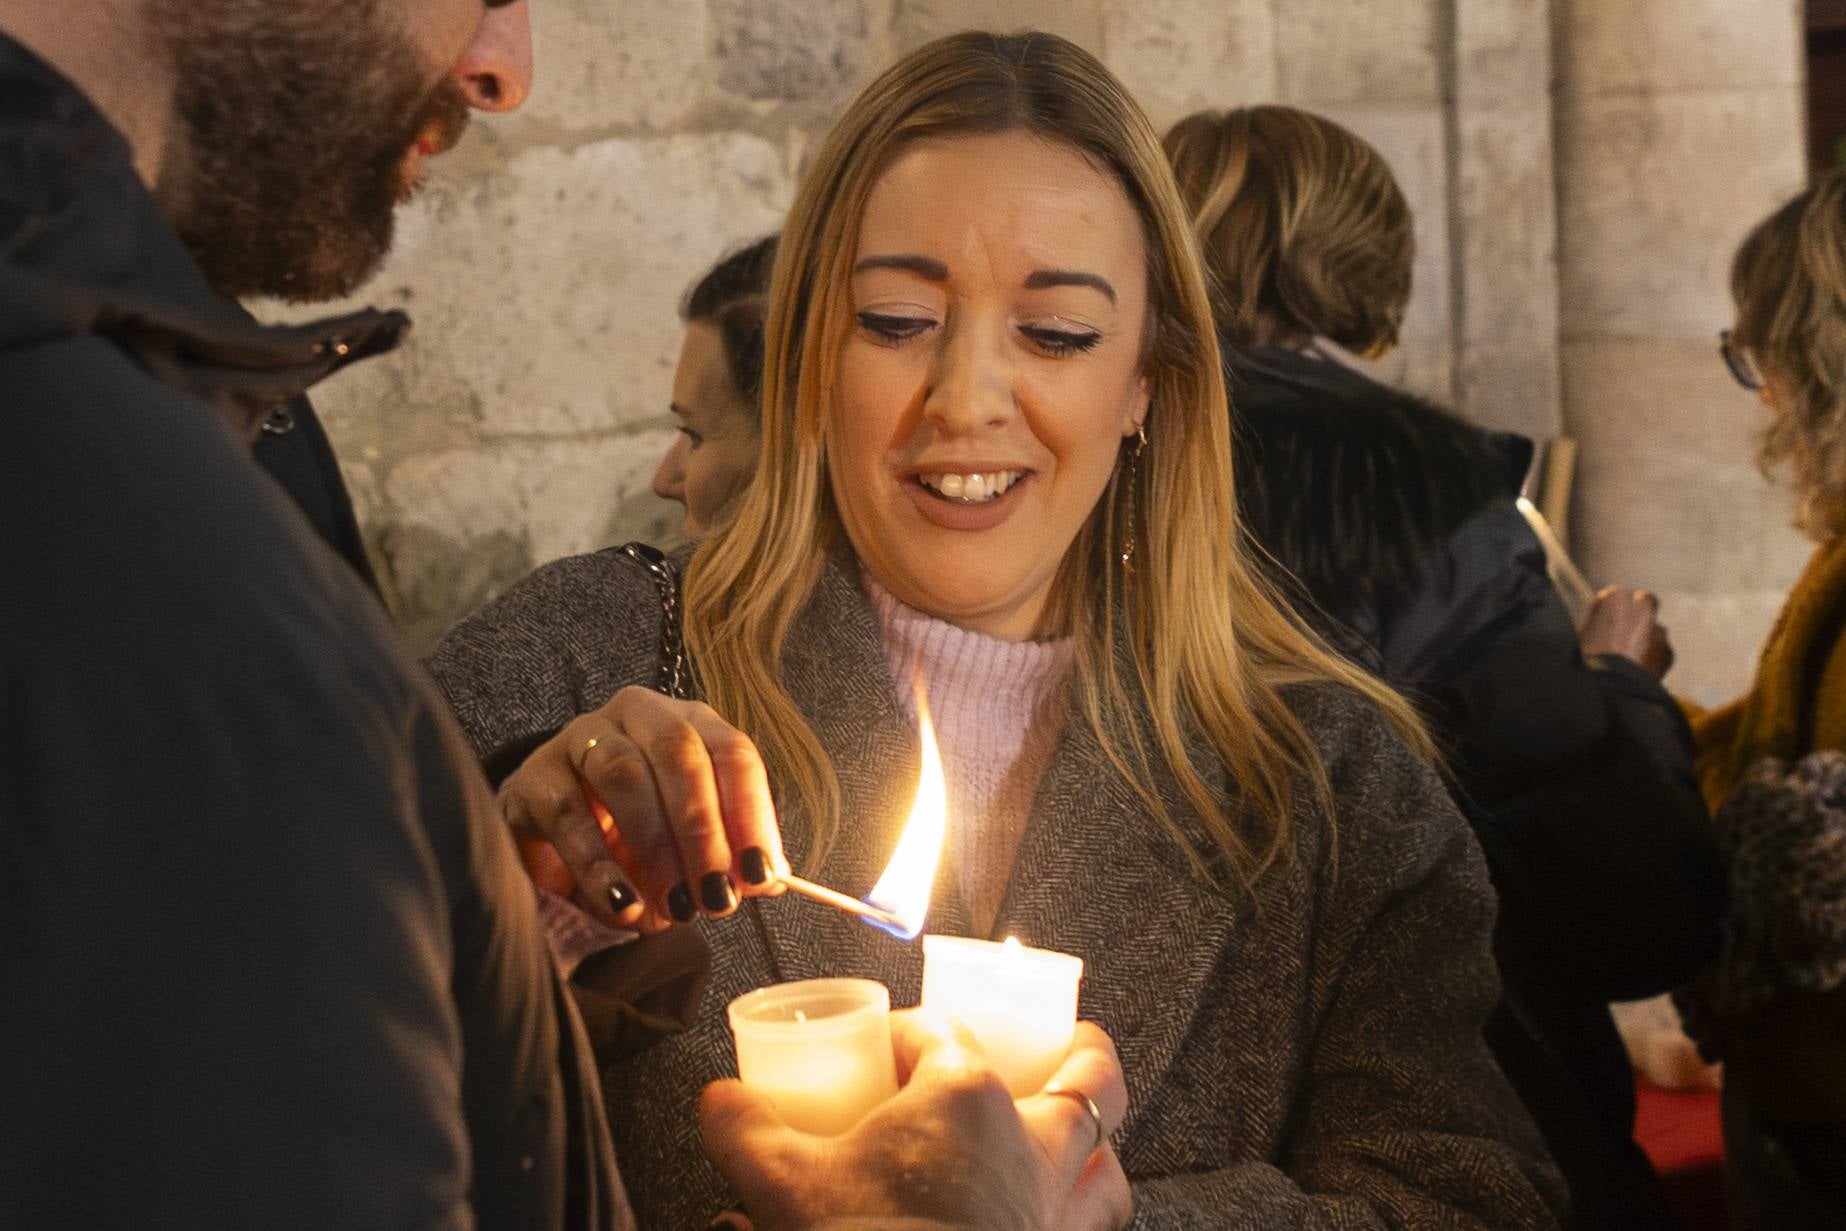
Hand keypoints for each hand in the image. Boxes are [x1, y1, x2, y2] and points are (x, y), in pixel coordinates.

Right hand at [498, 686, 788, 928]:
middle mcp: (638, 715)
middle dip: (703, 831)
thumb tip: (765, 877)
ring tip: (677, 907)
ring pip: (624, 774)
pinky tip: (625, 906)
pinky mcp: (535, 778)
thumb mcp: (692, 843)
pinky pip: (569, 815)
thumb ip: (729, 854)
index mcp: (690, 722)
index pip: (732, 752)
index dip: (750, 813)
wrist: (553, 835)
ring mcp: (580, 738)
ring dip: (657, 847)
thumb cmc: (637, 833)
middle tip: (716, 896)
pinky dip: (601, 868)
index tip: (759, 872)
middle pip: (679, 755)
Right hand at [700, 1012, 1131, 1230]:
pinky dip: (1086, 1217)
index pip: (942, 1032)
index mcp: (963, 1094)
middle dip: (1082, 1055)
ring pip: (1108, 1164)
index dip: (910, 1029)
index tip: (880, 1048)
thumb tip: (718, 1100)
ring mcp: (1053, 1210)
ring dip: (1102, 1147)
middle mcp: (1027, 1141)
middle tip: (1068, 1041)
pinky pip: (1093, 1230)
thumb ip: (742, 1128)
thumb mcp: (779, 1180)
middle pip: (1086, 1080)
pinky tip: (1061, 1222)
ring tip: (1090, 1140)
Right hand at [1579, 586, 1673, 676]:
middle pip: (1644, 602)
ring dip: (1646, 638)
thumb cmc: (1590, 660)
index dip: (1612, 609)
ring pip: (1654, 629)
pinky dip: (1653, 658)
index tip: (1606, 621)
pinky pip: (1661, 651)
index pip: (1615, 595)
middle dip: (1639, 613)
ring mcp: (1658, 629)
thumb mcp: (1584, 635)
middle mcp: (1641, 607)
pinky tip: (1640, 670)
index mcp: (1614, 598)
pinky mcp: (1668, 650)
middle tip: (1625, 632)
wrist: (1613, 685)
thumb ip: (1598, 623)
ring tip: (1630, 659)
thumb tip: (1602, 627)